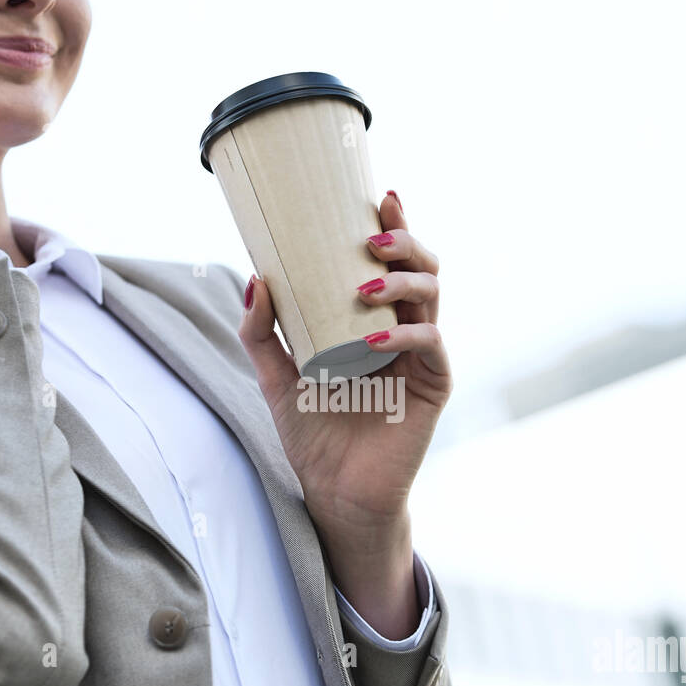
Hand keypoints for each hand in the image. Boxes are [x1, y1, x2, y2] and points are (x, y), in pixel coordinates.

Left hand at [237, 191, 450, 633]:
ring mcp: (422, 356)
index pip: (391, 262)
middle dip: (404, 241)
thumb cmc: (313, 433)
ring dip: (402, 281)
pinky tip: (374, 337)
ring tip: (366, 284)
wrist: (335, 491)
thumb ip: (261, 332)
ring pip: (432, 296)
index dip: (394, 224)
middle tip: (371, 236)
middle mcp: (404, 329)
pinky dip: (406, 333)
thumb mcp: (275, 377)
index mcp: (374, 319)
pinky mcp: (433, 386)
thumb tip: (253, 277)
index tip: (379, 194)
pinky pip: (431, 345)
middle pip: (422, 267)